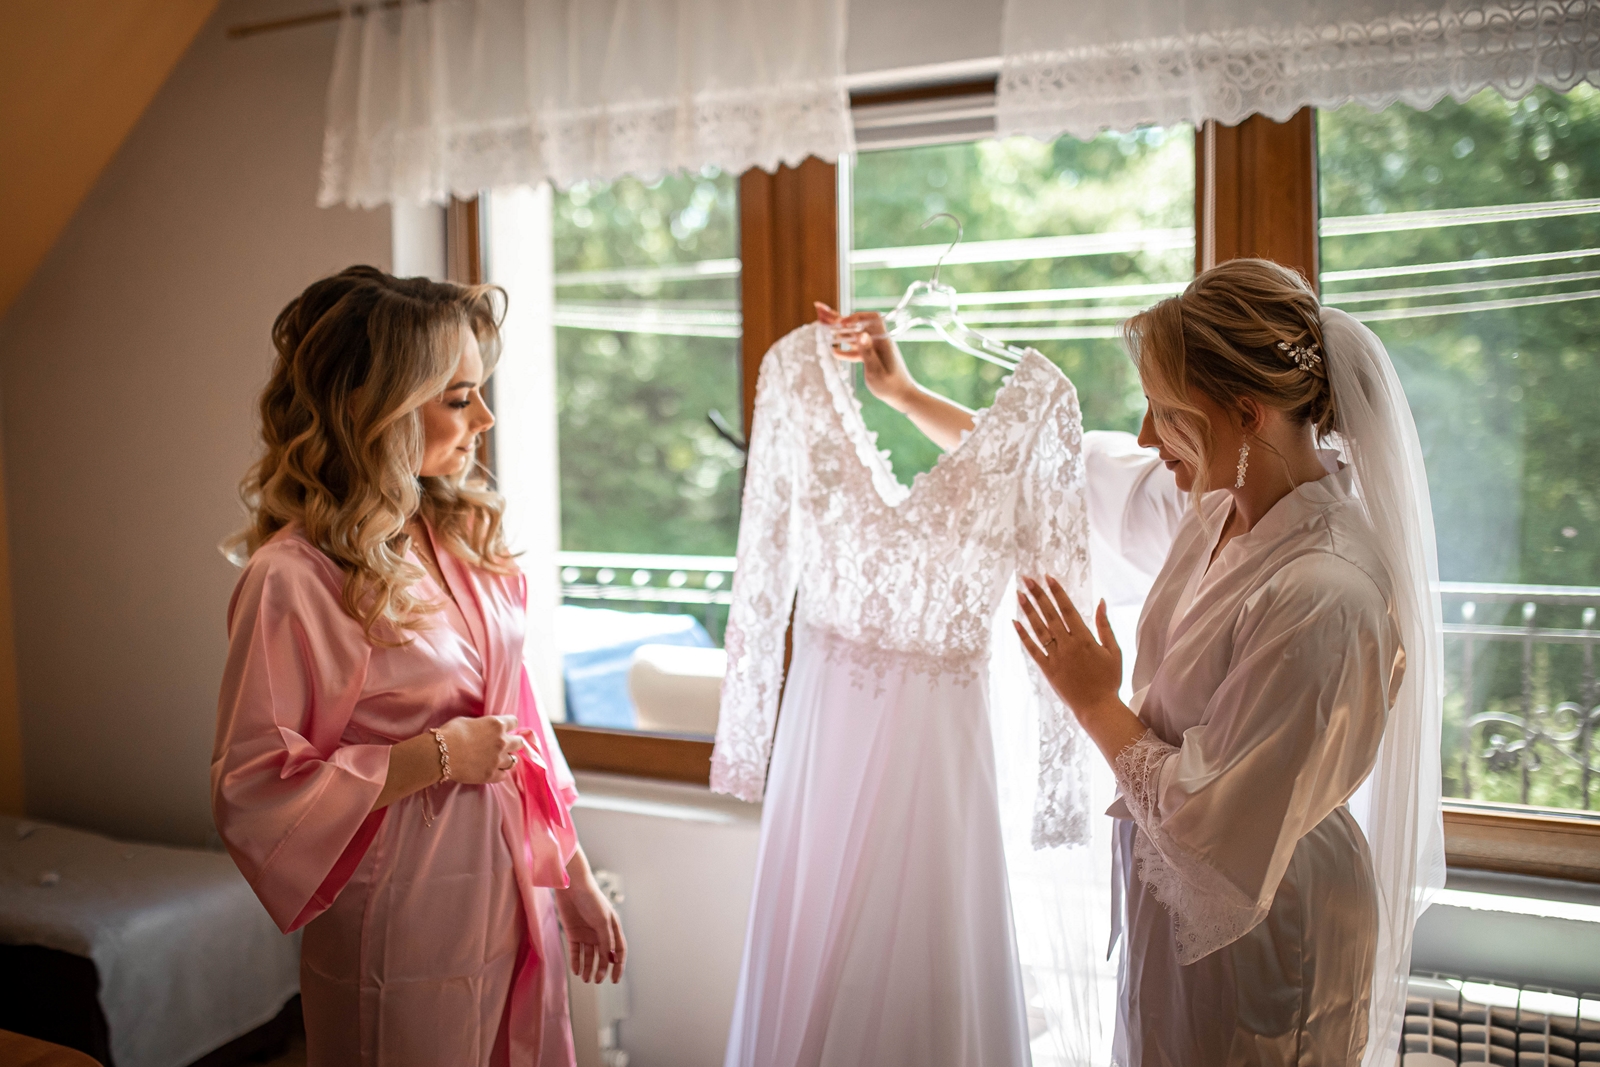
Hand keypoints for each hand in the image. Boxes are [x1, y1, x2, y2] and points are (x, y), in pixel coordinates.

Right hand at [435, 714, 525, 785]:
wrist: (440, 754)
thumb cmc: (450, 733)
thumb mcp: (468, 721)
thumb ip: (482, 725)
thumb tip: (483, 729)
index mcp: (496, 725)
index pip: (514, 722)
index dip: (509, 724)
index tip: (506, 728)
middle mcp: (502, 742)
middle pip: (519, 742)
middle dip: (513, 742)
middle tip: (505, 744)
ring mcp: (498, 760)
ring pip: (513, 760)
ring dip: (507, 759)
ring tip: (498, 759)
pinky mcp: (491, 775)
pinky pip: (503, 776)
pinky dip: (499, 773)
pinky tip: (492, 771)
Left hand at [554, 853, 626, 983]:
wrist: (572, 887)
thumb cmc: (591, 900)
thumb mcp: (602, 920)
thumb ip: (606, 940)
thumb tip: (610, 959)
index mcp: (612, 928)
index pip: (618, 951)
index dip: (618, 966)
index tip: (615, 980)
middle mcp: (600, 933)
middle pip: (603, 956)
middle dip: (601, 970)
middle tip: (597, 980)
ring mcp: (587, 934)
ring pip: (589, 957)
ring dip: (588, 968)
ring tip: (586, 979)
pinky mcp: (573, 933)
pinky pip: (576, 952)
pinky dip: (576, 962)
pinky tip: (577, 971)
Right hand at [814, 302, 920, 411]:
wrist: (903, 396)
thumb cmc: (890, 386)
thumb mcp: (876, 371)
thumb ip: (868, 352)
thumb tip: (861, 334)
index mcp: (883, 341)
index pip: (873, 318)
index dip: (857, 317)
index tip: (842, 323)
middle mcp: (880, 341)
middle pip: (861, 325)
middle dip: (844, 322)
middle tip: (825, 320)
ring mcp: (876, 349)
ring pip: (857, 337)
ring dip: (843, 335)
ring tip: (826, 332)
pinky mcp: (873, 357)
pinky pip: (858, 350)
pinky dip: (847, 350)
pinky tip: (834, 352)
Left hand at [1014, 577, 1122, 720]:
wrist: (1097, 708)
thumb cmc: (1109, 679)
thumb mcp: (1113, 651)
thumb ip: (1105, 625)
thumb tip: (1101, 602)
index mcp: (1085, 639)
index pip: (1067, 609)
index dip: (1057, 592)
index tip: (1047, 577)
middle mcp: (1068, 646)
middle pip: (1050, 615)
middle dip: (1038, 595)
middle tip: (1027, 578)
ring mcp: (1056, 657)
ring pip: (1039, 629)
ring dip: (1028, 610)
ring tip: (1019, 594)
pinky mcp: (1047, 669)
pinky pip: (1033, 650)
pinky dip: (1023, 636)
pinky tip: (1015, 622)